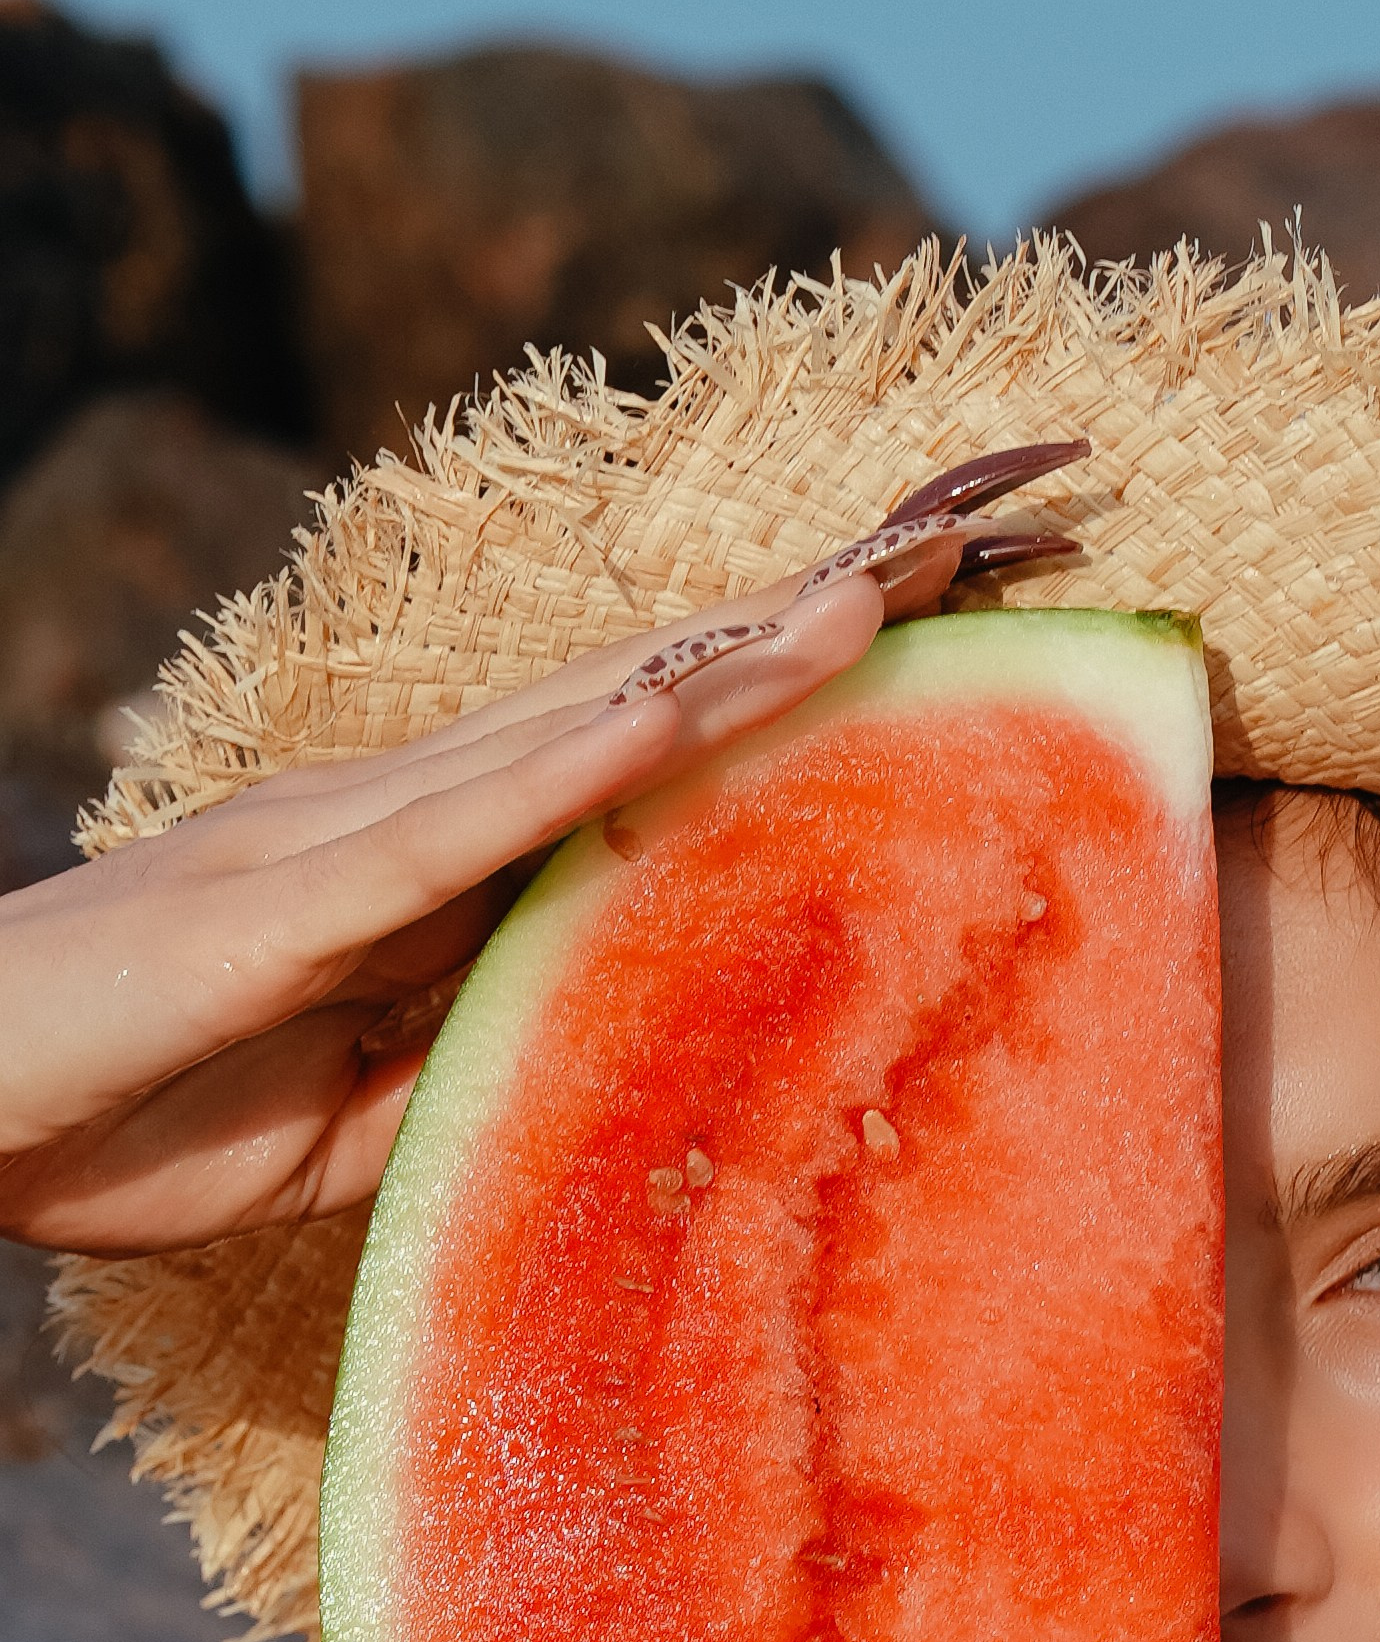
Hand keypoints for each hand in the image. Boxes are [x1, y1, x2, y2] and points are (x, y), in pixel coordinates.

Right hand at [0, 444, 1082, 1254]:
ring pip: (584, 721)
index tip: (945, 620)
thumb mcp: (356, 1110)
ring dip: (737, 653)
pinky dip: (576, 765)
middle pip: (650, 684)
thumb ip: (477, 1054)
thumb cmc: (127, 1110)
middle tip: (991, 531)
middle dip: (817, 614)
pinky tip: (681, 707)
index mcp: (434, 857)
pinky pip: (458, 825)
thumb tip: (614, 1040)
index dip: (793, 672)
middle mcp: (408, 810)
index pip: (648, 739)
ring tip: (890, 585)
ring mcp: (346, 838)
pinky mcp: (287, 899)